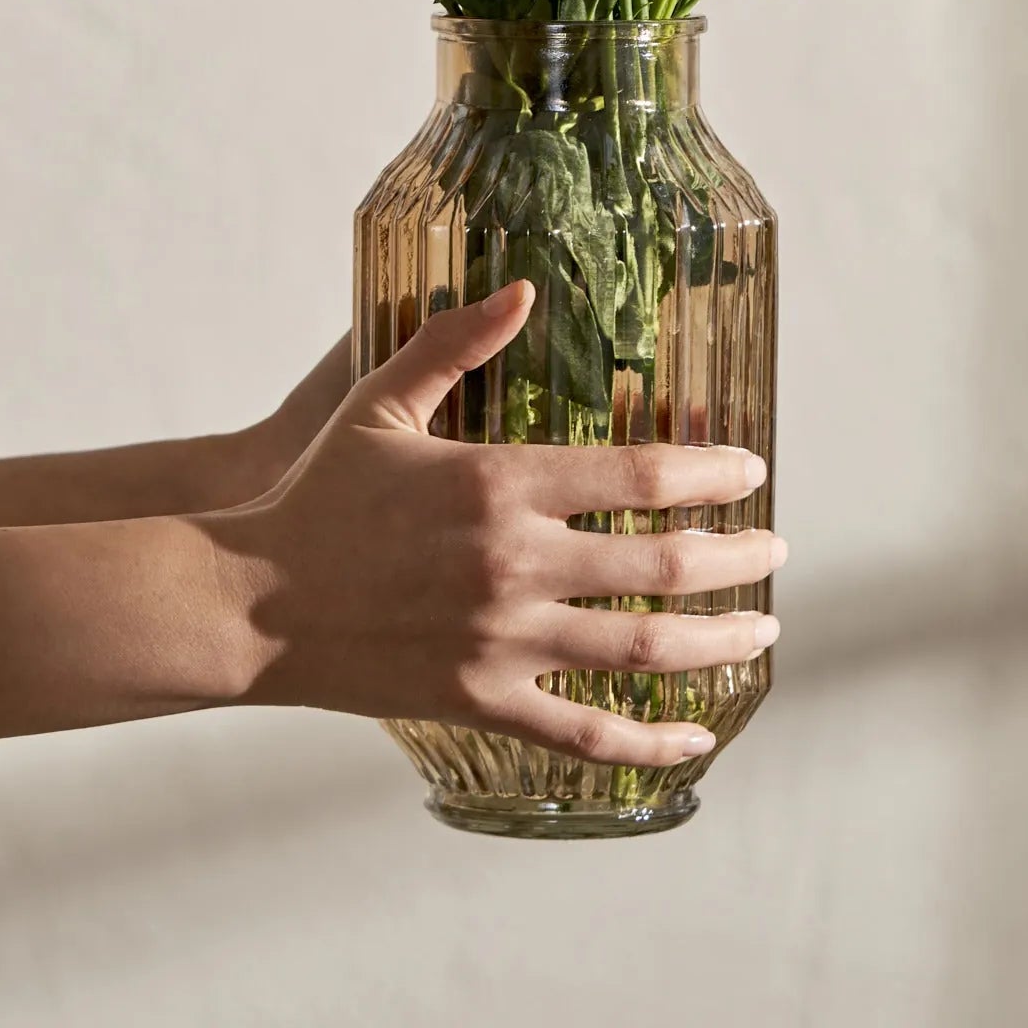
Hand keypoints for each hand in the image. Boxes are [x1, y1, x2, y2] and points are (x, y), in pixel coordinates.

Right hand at [208, 281, 782, 766]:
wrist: (250, 603)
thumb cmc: (316, 494)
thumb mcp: (381, 401)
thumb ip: (456, 343)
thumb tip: (522, 287)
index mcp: (498, 483)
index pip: (640, 477)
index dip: (710, 473)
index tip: (753, 469)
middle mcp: (514, 564)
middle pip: (662, 564)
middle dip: (738, 556)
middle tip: (778, 550)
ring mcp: (501, 641)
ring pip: (641, 651)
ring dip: (718, 641)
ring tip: (763, 632)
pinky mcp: (481, 701)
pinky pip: (585, 734)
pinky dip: (649, 741)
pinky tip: (694, 735)